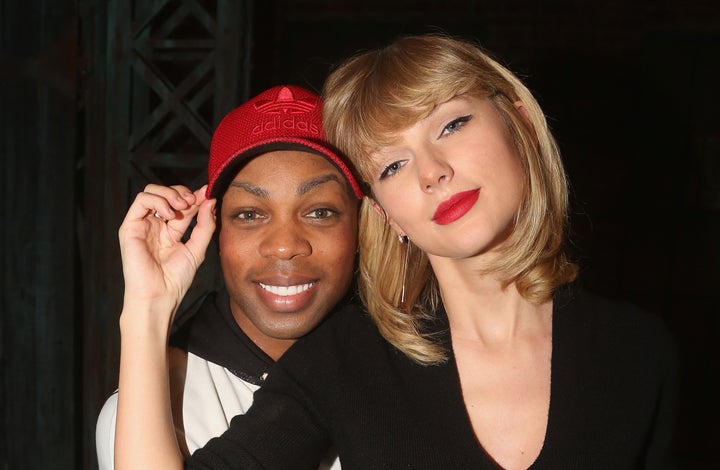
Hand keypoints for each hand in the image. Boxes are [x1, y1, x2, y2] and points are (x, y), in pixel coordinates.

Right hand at [118, 184, 215, 315]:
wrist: (159, 295)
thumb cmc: (176, 279)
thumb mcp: (197, 248)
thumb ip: (205, 225)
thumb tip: (210, 200)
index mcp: (170, 231)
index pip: (182, 205)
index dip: (195, 196)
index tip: (206, 193)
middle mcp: (155, 225)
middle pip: (166, 194)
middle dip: (182, 192)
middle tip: (193, 201)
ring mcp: (142, 225)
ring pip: (151, 192)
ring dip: (169, 193)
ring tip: (182, 206)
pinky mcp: (130, 226)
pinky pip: (141, 200)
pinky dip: (157, 200)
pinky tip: (169, 214)